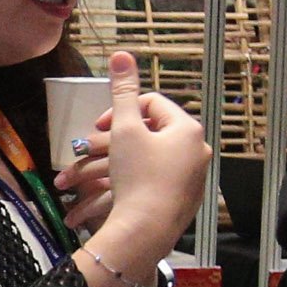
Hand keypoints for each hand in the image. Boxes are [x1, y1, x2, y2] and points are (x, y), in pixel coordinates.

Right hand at [65, 53, 208, 263]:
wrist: (146, 231)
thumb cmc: (138, 176)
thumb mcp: (125, 129)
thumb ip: (123, 91)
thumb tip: (122, 54)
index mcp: (187, 129)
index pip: (152, 103)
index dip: (120, 111)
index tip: (98, 127)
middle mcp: (196, 151)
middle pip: (149, 134)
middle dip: (113, 142)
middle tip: (91, 150)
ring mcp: (192, 178)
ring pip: (148, 160)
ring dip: (117, 164)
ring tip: (95, 174)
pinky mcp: (183, 200)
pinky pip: (155, 181)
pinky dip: (133, 181)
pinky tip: (116, 190)